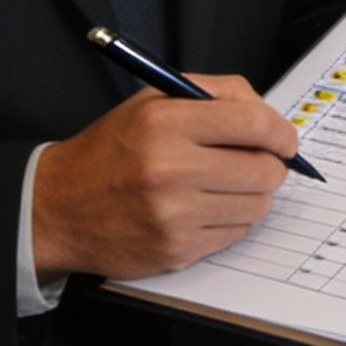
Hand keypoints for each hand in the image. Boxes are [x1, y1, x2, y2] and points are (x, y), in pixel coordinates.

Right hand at [30, 76, 297, 279]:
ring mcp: (173, 214)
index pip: (253, 122)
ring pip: (256, 206)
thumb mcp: (153, 101)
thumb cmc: (112, 150)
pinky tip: (205, 208)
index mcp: (165, 121)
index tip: (286, 139)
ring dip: (252, 195)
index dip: (281, 132)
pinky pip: (235, 234)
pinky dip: (231, 221)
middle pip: (264, 169)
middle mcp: (169, 168)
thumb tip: (269, 116)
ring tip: (224, 185)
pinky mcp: (176, 250)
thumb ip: (215, 94)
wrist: (59, 207)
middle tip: (259, 162)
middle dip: (272, 166)